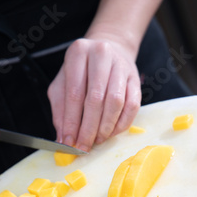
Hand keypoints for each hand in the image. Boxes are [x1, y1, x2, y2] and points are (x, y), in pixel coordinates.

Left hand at [47, 37, 141, 151]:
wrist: (109, 49)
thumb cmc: (81, 71)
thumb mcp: (62, 84)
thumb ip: (60, 110)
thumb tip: (63, 138)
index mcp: (79, 53)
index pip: (74, 93)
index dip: (71, 121)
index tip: (68, 142)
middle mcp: (102, 55)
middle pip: (96, 99)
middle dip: (88, 129)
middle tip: (83, 146)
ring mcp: (121, 66)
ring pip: (116, 102)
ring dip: (105, 127)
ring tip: (96, 140)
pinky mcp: (135, 79)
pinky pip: (132, 106)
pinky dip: (121, 124)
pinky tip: (111, 133)